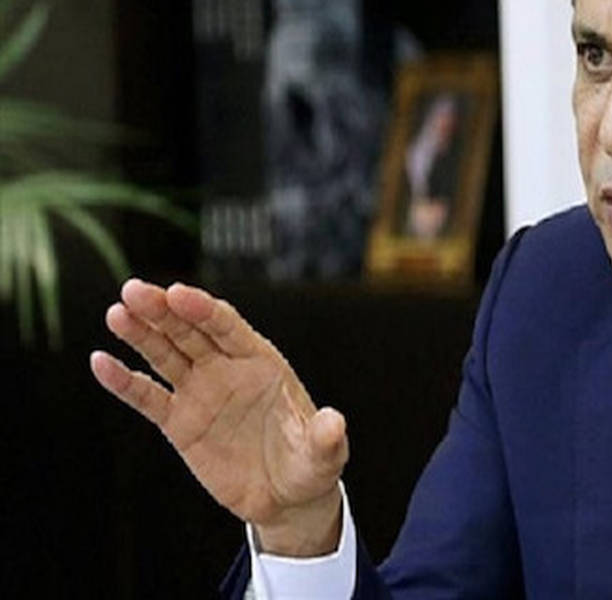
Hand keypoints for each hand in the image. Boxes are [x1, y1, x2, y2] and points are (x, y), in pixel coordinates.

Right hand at [91, 278, 348, 555]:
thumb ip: (325, 437)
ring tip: (116, 313)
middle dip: (163, 310)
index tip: (177, 293)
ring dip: (140, 334)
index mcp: (263, 362)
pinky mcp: (179, 423)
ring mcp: (201, 392)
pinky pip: (147, 397)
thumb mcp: (324, 454)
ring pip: (165, 354)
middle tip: (133, 291)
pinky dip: (124, 381)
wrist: (287, 497)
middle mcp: (228, 369)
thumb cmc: (311, 465)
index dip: (204, 309)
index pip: (229, 326)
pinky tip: (100, 362)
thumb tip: (334, 424)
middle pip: (191, 331)